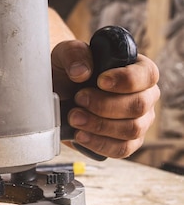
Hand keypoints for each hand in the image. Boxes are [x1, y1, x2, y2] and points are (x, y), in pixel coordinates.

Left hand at [51, 39, 159, 157]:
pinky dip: (99, 144)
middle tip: (78, 100)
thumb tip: (82, 72)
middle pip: (138, 105)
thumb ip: (74, 54)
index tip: (101, 81)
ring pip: (132, 130)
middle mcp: (145, 96)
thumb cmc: (68, 71)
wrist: (57, 93)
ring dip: (99, 126)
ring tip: (74, 118)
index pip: (147, 75)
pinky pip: (121, 149)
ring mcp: (139, 121)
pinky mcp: (126, 142)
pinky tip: (80, 135)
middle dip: (104, 105)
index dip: (126, 80)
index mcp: (138, 70)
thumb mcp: (65, 54)